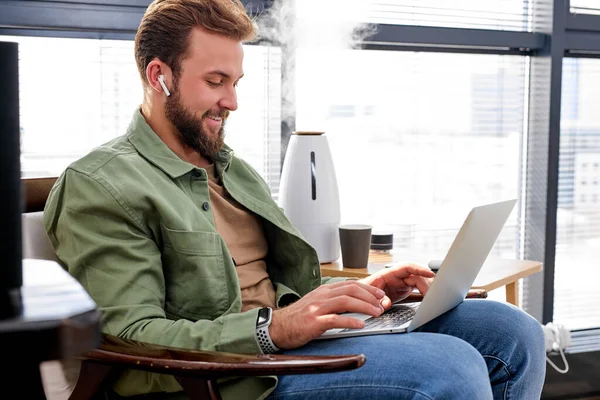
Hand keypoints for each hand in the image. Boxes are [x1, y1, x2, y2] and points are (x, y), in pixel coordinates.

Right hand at [269, 281, 386, 348]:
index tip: (380, 294)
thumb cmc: (298, 318)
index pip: (350, 284)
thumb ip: (333, 301)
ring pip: (346, 301)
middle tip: (382, 303)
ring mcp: (317, 308)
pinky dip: (350, 321)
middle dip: (370, 296)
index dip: (367, 288)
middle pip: (351, 290)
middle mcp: (321, 296)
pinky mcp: (313, 322)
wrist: (277, 327)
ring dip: (364, 306)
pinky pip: (335, 319)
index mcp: (323, 291)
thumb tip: (354, 303)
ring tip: (376, 313)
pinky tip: (360, 324)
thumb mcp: (316, 304)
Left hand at [359, 263, 434, 309]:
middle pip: (418, 276)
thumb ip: (377, 299)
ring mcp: (403, 282)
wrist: (361, 295)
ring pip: (420, 282)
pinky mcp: (405, 289)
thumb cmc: (363, 291)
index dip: (419, 269)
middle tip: (432, 295)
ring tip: (432, 299)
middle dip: (426, 284)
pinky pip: (418, 288)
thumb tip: (385, 304)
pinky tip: (429, 299)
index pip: (408, 267)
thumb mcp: (368, 294)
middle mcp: (398, 276)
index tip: (430, 273)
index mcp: (389, 273)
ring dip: (427, 289)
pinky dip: (424, 293)